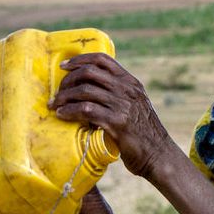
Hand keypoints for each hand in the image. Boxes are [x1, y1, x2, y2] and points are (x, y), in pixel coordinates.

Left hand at [50, 53, 177, 178]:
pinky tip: (62, 115)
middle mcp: (127, 89)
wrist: (158, 154)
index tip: (64, 66)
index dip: (80, 60)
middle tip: (58, 92)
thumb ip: (118, 94)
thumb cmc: (143, 133)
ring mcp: (123, 105)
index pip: (103, 59)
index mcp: (131, 82)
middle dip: (68, 80)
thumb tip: (91, 89)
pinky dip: (70, 111)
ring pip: (85, 91)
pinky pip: (86, 110)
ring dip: (65, 97)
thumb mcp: (135, 105)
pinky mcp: (117, 122)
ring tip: (56, 105)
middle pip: (89, 73)